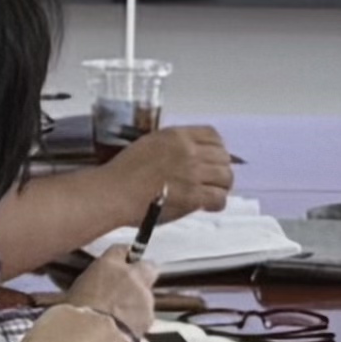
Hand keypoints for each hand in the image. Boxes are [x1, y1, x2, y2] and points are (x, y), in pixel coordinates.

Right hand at [105, 118, 237, 218]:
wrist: (115, 192)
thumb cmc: (124, 172)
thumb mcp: (149, 144)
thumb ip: (172, 146)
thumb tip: (187, 156)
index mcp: (177, 136)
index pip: (212, 135)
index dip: (217, 148)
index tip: (213, 158)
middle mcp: (189, 151)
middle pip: (223, 157)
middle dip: (220, 169)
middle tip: (213, 180)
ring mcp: (193, 173)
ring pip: (225, 178)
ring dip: (221, 187)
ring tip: (212, 194)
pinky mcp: (194, 195)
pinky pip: (219, 198)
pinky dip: (216, 203)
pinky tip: (208, 206)